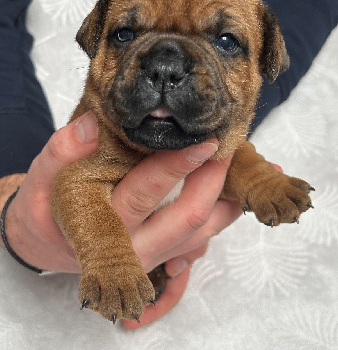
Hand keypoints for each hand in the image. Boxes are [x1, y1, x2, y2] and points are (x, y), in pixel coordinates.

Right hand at [1, 112, 240, 326]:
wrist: (52, 245)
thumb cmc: (48, 210)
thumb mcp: (43, 179)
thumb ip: (62, 152)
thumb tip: (92, 125)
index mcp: (105, 226)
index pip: (146, 192)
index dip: (178, 165)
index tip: (206, 139)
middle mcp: (136, 247)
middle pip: (188, 217)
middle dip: (214, 179)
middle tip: (230, 144)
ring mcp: (156, 255)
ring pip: (203, 232)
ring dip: (228, 199)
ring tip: (249, 167)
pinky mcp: (166, 255)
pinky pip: (202, 239)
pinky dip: (223, 215)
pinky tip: (238, 195)